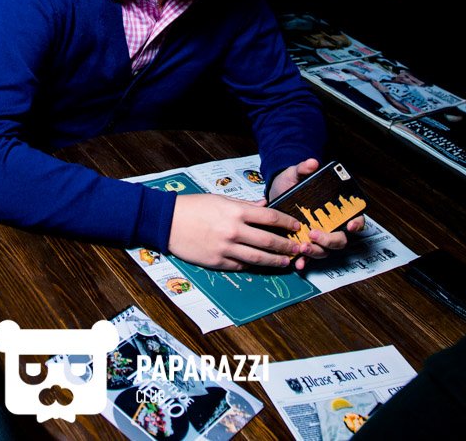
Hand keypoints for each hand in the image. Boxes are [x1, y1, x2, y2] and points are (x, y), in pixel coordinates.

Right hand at [167, 194, 305, 269]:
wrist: (167, 221)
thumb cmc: (194, 206)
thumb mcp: (220, 200)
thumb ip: (244, 204)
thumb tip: (264, 206)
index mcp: (236, 211)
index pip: (270, 217)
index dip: (287, 222)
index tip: (296, 226)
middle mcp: (234, 231)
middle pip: (269, 241)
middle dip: (286, 245)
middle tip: (297, 248)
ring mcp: (226, 248)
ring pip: (258, 258)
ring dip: (275, 261)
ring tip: (286, 262)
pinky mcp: (217, 262)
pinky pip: (241, 266)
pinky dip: (254, 266)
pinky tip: (262, 265)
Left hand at [267, 159, 365, 268]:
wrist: (275, 191)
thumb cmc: (291, 182)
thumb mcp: (296, 173)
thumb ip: (304, 168)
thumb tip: (312, 162)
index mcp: (336, 208)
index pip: (355, 218)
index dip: (357, 223)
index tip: (350, 225)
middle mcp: (331, 225)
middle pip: (340, 239)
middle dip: (330, 240)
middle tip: (314, 234)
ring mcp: (319, 236)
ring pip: (326, 250)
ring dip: (316, 252)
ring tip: (303, 248)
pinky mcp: (305, 243)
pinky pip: (309, 257)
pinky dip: (305, 262)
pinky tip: (298, 263)